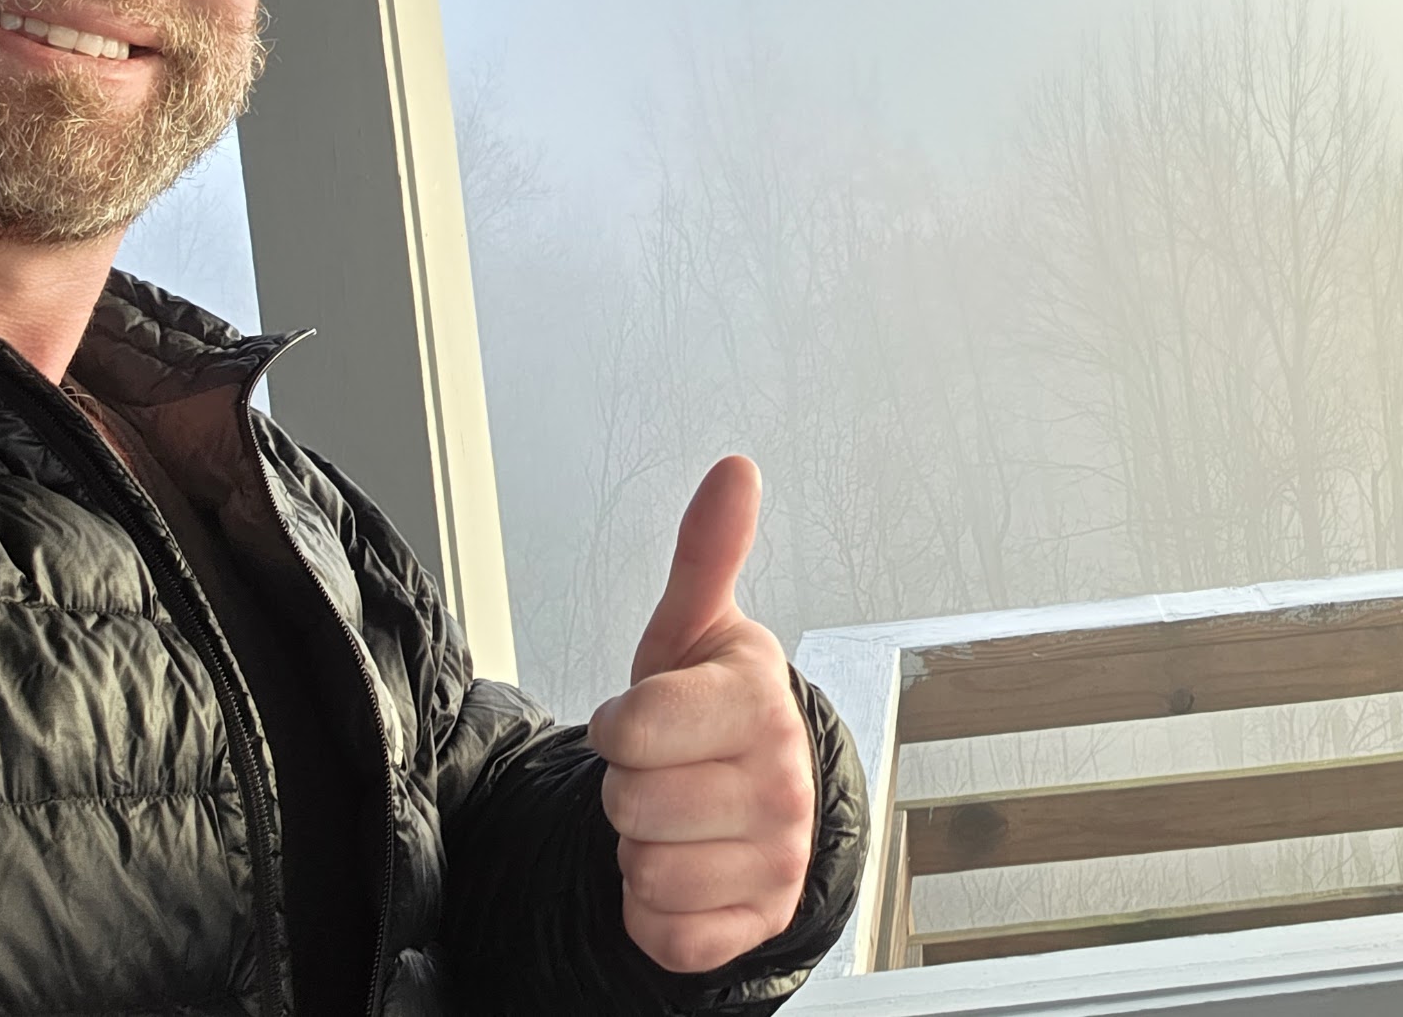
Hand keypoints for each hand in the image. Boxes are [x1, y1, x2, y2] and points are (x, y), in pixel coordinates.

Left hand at [589, 455, 816, 974]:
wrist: (754, 800)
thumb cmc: (708, 712)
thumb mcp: (693, 632)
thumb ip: (705, 553)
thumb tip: (734, 468)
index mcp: (761, 704)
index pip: (630, 728)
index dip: (618, 726)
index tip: (646, 720)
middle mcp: (784, 784)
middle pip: (629, 803)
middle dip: (627, 790)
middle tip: (664, 772)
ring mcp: (778, 860)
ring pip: (641, 871)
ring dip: (638, 850)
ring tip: (675, 818)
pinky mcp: (757, 925)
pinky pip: (661, 934)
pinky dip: (653, 912)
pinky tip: (686, 870)